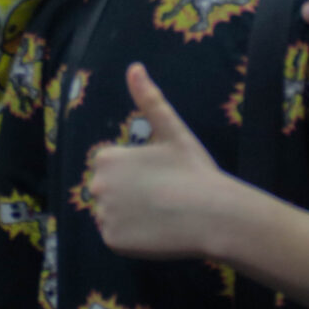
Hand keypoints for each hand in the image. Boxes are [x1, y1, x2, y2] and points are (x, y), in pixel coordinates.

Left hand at [88, 65, 219, 257]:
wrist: (212, 214)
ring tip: (162, 214)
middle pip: (109, 192)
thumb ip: (149, 99)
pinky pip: (117, 237)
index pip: (113, 168)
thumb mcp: (172, 130)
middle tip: (164, 196)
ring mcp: (102, 216)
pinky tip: (156, 231)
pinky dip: (133, 238)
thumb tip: (134, 67)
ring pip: (113, 215)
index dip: (139, 173)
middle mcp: (96, 186)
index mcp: (107, 158)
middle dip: (131, 194)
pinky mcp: (112, 240)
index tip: (161, 176)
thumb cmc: (194, 170)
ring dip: (131, 216)